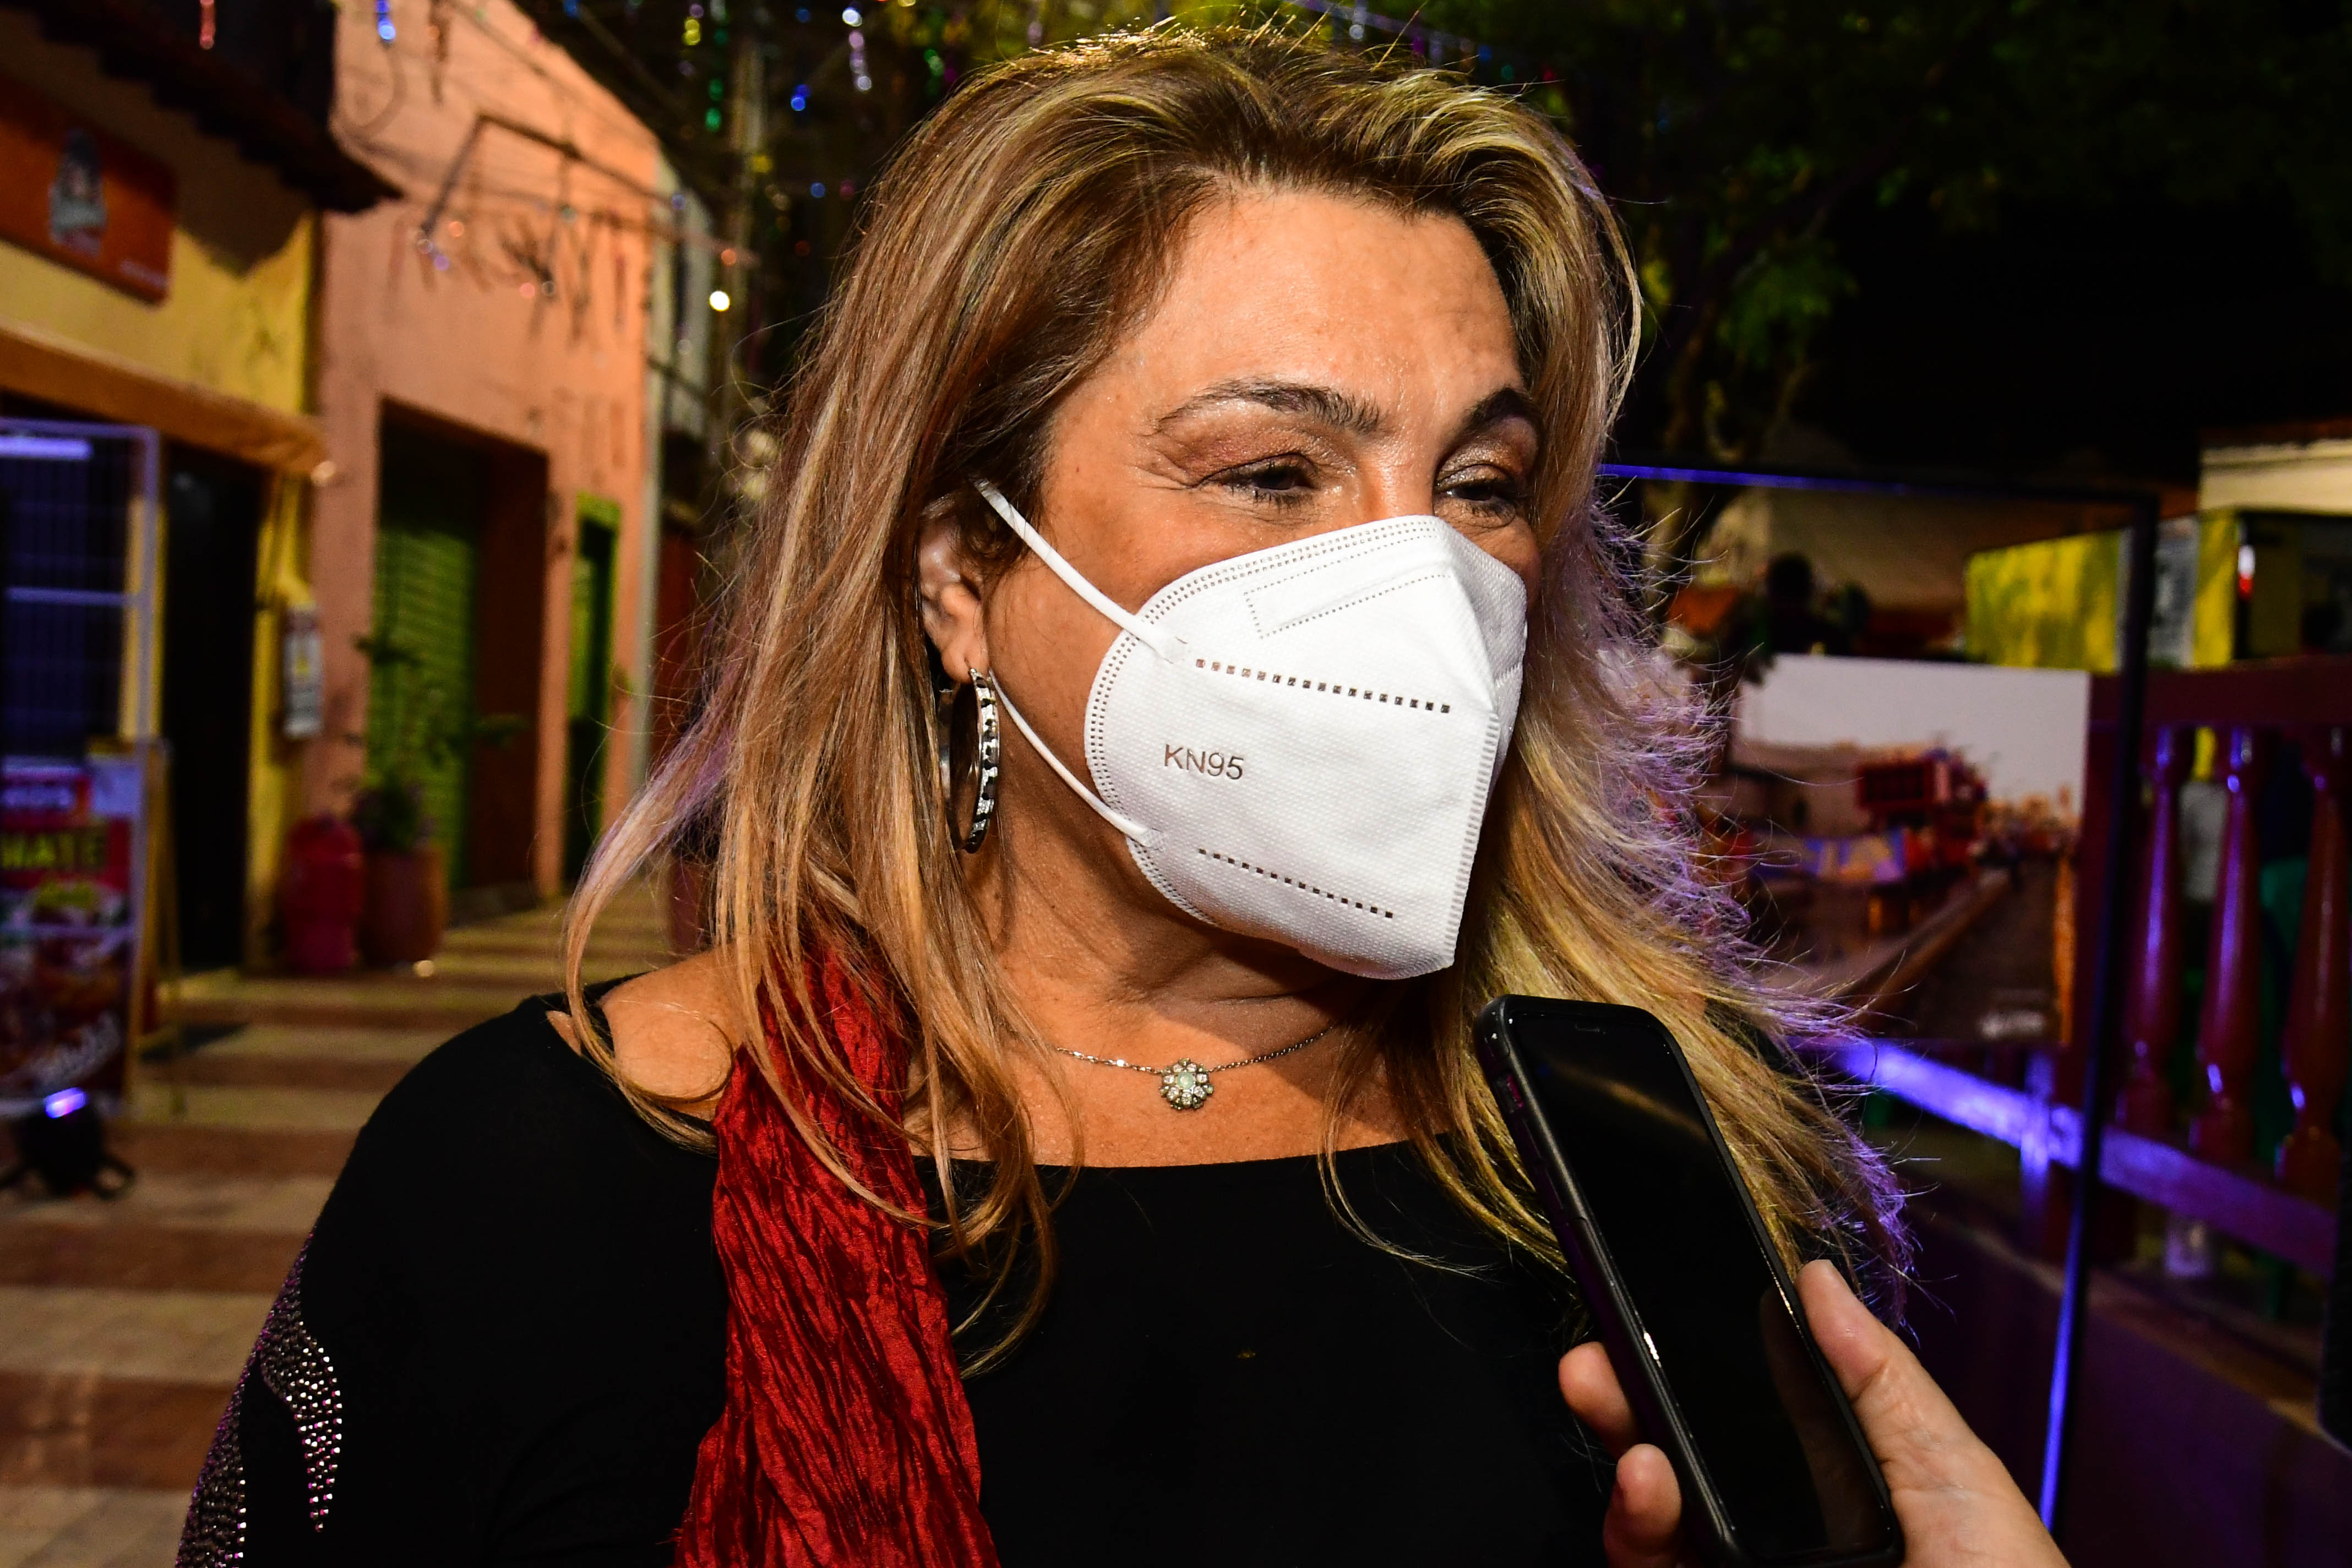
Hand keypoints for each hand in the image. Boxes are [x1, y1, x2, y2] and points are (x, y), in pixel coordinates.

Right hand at [1557, 1259, 2068, 1567]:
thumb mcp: (1952, 1471)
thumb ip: (1876, 1377)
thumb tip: (1814, 1276)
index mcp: (1830, 1483)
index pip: (1738, 1412)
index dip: (1686, 1361)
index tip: (1650, 1310)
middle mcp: (1777, 1533)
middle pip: (1676, 1455)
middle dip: (1623, 1399)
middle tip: (1593, 1365)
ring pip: (1650, 1517)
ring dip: (1627, 1466)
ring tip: (1639, 1451)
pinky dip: (1633, 1525)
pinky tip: (1645, 1487)